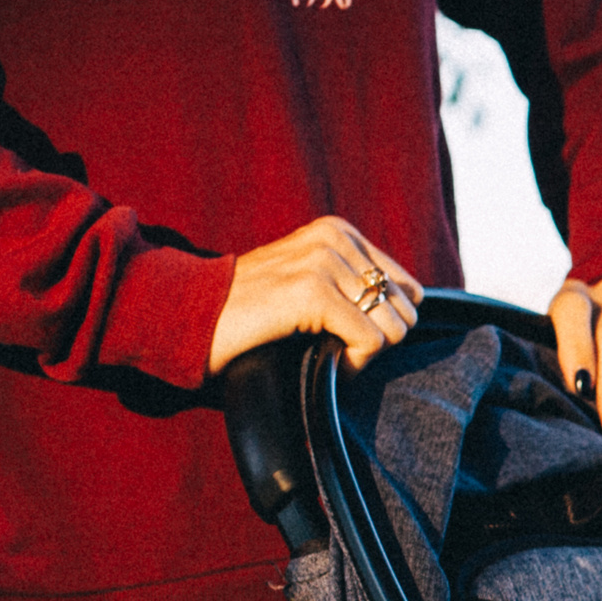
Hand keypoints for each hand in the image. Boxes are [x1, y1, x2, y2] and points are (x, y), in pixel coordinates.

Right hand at [207, 217, 422, 376]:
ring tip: (331, 359)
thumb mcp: (309, 285)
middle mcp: (334, 238)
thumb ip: (353, 285)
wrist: (189, 317)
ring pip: (393, 325)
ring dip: (366, 355)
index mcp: (338, 232)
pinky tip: (329, 368)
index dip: (384, 324)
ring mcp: (323, 261)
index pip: (407, 288)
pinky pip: (370, 341)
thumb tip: (412, 310)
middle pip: (404, 308)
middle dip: (379, 340)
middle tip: (339, 352)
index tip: (347, 338)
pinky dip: (355, 365)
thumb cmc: (250, 314)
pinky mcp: (312, 291)